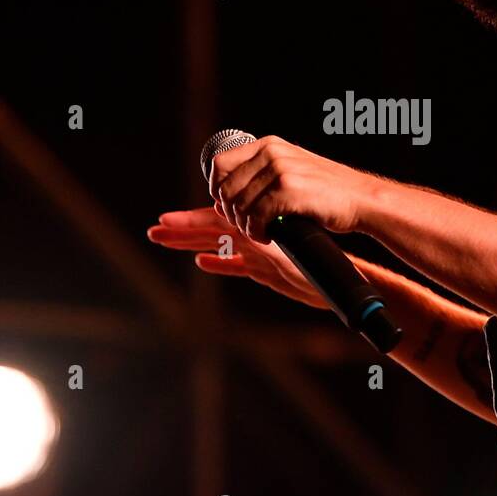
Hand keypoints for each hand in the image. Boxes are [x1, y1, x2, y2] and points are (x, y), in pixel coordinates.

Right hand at [146, 206, 328, 309]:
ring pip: (218, 242)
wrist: (341, 278)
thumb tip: (245, 230)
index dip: (190, 220)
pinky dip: (218, 261)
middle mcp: (254, 234)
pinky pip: (235, 263)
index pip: (216, 217)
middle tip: (155, 230)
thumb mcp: (288, 249)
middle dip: (182, 229)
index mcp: (255, 224)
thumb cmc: (320, 261)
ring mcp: (258, 250)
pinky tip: (202, 261)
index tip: (165, 220)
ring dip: (192, 241)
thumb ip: (264, 243)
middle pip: (211, 227)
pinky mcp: (266, 269)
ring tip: (165, 241)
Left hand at [205, 135, 379, 243]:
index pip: (220, 164)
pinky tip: (269, 235)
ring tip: (261, 232)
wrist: (362, 199)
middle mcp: (271, 153)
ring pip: (238, 206)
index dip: (216, 189)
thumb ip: (259, 179)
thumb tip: (220, 200)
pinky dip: (257, 232)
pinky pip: (255, 217)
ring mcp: (280, 170)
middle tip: (247, 226)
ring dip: (245, 226)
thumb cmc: (327, 192)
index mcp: (269, 145)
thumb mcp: (291, 172)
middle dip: (230, 213)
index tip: (227, 207)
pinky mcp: (288, 191)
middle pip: (225, 188)